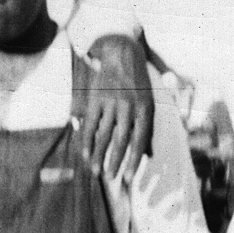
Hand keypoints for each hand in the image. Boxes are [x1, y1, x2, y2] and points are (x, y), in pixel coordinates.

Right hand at [75, 37, 155, 183]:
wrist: (121, 53)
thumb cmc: (137, 83)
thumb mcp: (148, 102)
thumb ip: (147, 128)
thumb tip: (149, 154)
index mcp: (145, 109)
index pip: (140, 141)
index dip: (134, 161)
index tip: (129, 178)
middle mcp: (129, 107)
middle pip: (121, 140)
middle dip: (115, 162)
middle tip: (110, 179)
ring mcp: (111, 103)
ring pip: (104, 135)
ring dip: (99, 155)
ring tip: (96, 172)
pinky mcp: (96, 99)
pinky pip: (90, 124)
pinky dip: (87, 140)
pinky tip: (85, 154)